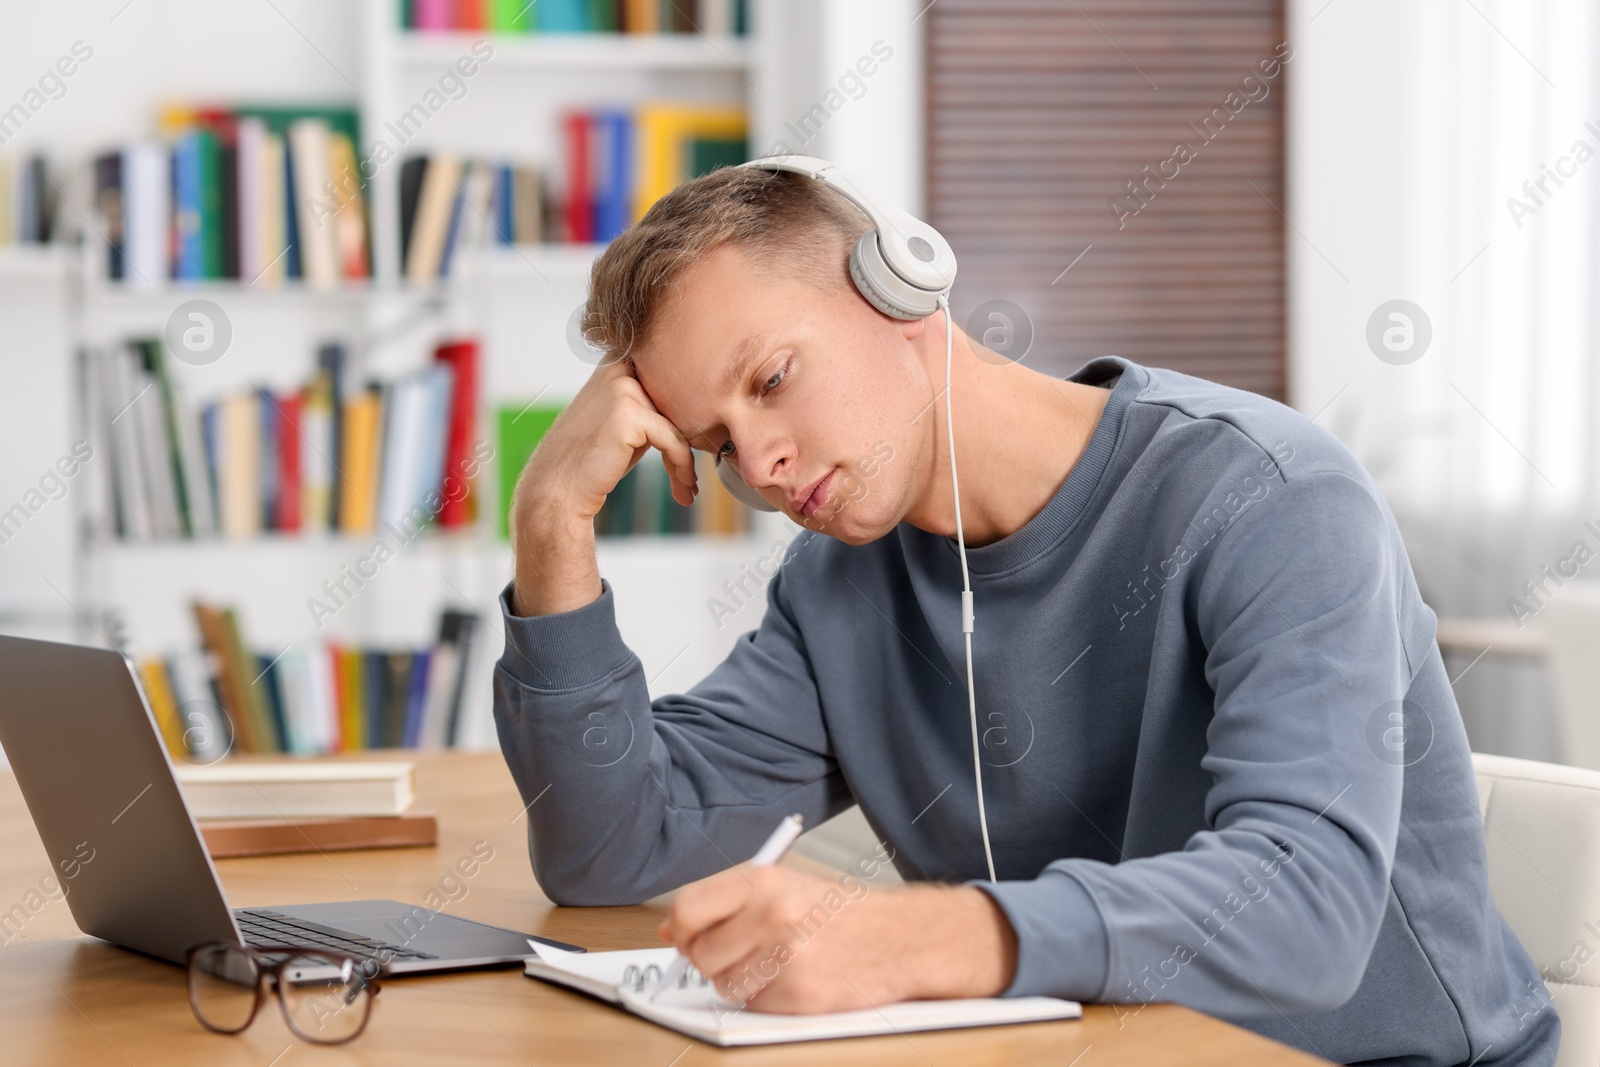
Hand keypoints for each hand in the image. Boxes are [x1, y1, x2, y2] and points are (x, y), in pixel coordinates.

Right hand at [507, 357, 700, 616]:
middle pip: (681, 398)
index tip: (701, 445)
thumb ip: (653, 403)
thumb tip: (702, 409)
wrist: (556, 490)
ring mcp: (621, 386)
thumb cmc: (592, 460)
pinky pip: (674, 440)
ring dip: (687, 460)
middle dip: (693, 437)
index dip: (691, 412)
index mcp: (617, 361)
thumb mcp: (624, 420)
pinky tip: (682, 490)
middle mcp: (618, 366)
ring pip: (680, 422)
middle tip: (694, 473)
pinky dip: (682, 467)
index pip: (673, 378)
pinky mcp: (627, 413)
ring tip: (687, 487)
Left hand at [657, 865, 1017, 1013]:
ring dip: (741, 980)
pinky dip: (767, 998)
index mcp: (763, 881)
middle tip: (743, 950)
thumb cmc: (840, 913)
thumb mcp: (782, 888)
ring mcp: (786, 958)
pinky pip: (754, 1005)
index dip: (683, 928)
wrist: (899, 938)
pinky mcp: (799, 995)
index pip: (689, 908)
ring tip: (777, 961)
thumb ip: (727, 904)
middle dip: (713, 959)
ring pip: (724, 984)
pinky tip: (796, 978)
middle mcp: (771, 916)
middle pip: (702, 953)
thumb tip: (673, 931)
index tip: (688, 935)